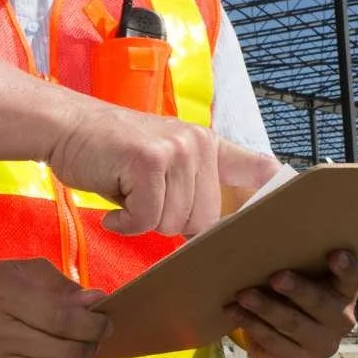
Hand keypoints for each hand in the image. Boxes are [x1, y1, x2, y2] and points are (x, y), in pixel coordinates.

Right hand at [0, 258, 111, 357]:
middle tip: (90, 338)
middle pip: (62, 351)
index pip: (60, 318)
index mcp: (0, 294)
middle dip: (87, 345)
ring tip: (64, 350)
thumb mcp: (24, 273)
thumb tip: (96, 302)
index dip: (91, 324)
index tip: (106, 323)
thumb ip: (62, 286)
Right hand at [48, 102, 278, 235]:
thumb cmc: (109, 152)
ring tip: (125, 194)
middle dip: (172, 223)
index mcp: (206, 144)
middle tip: (142, 201)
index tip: (291, 214)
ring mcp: (174, 149)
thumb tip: (216, 230)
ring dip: (144, 221)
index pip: (258, 168)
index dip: (276, 194)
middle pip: (206, 220)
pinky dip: (125, 223)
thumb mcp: (161, 161)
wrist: (65, 126)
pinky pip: (147, 218)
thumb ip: (193, 184)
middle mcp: (196, 143)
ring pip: (175, 223)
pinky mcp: (148, 160)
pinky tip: (113, 210)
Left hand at [224, 250, 357, 357]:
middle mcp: (341, 319)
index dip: (345, 266)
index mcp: (344, 290)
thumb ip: (291, 250)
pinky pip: (274, 343)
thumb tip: (255, 220)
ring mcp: (323, 344)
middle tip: (275, 277)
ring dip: (265, 308)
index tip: (335, 254)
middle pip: (319, 303)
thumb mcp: (298, 268)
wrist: (292, 334)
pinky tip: (234, 312)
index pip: (351, 276)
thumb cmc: (293, 285)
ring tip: (243, 294)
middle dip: (297, 290)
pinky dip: (252, 326)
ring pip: (292, 324)